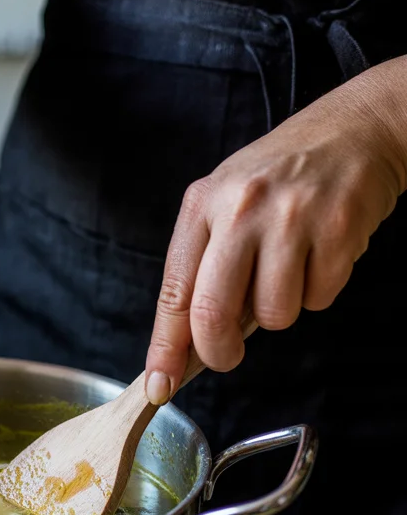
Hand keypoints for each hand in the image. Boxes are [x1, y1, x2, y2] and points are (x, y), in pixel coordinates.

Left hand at [144, 65, 406, 403]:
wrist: (354, 130)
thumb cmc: (280, 178)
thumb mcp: (225, 204)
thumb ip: (202, 266)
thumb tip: (187, 345)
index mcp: (203, 204)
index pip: (173, 292)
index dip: (165, 349)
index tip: (159, 384)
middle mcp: (241, 208)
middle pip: (212, 314)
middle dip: (219, 352)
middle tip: (227, 355)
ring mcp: (291, 219)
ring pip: (272, 315)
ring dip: (279, 311)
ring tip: (288, 268)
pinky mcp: (337, 231)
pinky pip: (318, 300)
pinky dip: (318, 291)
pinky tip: (318, 255)